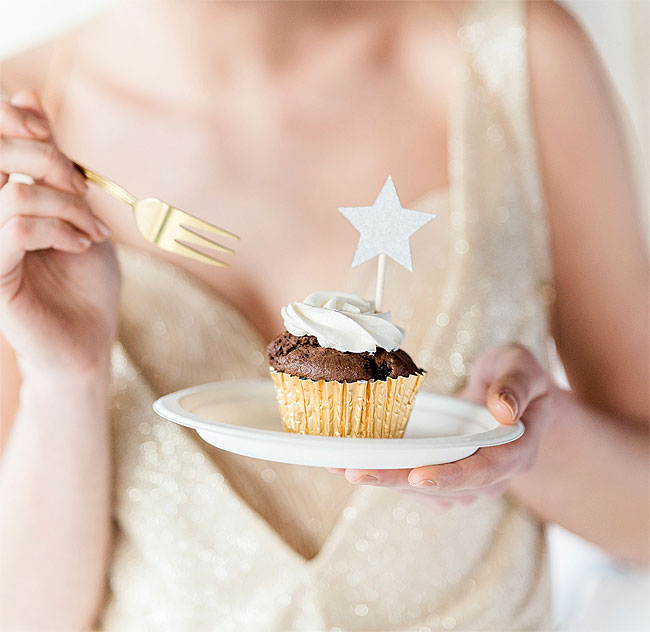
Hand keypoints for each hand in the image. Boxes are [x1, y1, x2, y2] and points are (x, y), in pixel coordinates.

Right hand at [0, 91, 119, 376]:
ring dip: (66, 204)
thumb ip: (52, 162)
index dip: (13, 118)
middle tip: (81, 190)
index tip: (51, 135)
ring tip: (91, 229)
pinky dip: (60, 228)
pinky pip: (16, 227)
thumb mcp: (77, 211)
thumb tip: (28, 96)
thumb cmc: (84, 280)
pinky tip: (82, 244)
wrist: (89, 338)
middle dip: (47, 158)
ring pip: (12, 190)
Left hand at [328, 344, 553, 507]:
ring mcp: (467, 478)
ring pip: (424, 489)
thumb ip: (515, 384)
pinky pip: (416, 480)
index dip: (450, 476)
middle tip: (357, 472)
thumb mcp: (521, 366)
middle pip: (444, 487)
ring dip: (385, 480)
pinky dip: (387, 472)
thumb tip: (503, 410)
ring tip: (345, 467)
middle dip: (399, 480)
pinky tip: (353, 463)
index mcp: (516, 450)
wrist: (513, 394)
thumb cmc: (517, 376)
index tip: (417, 476)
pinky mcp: (446, 473)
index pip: (484, 471)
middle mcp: (492, 474)